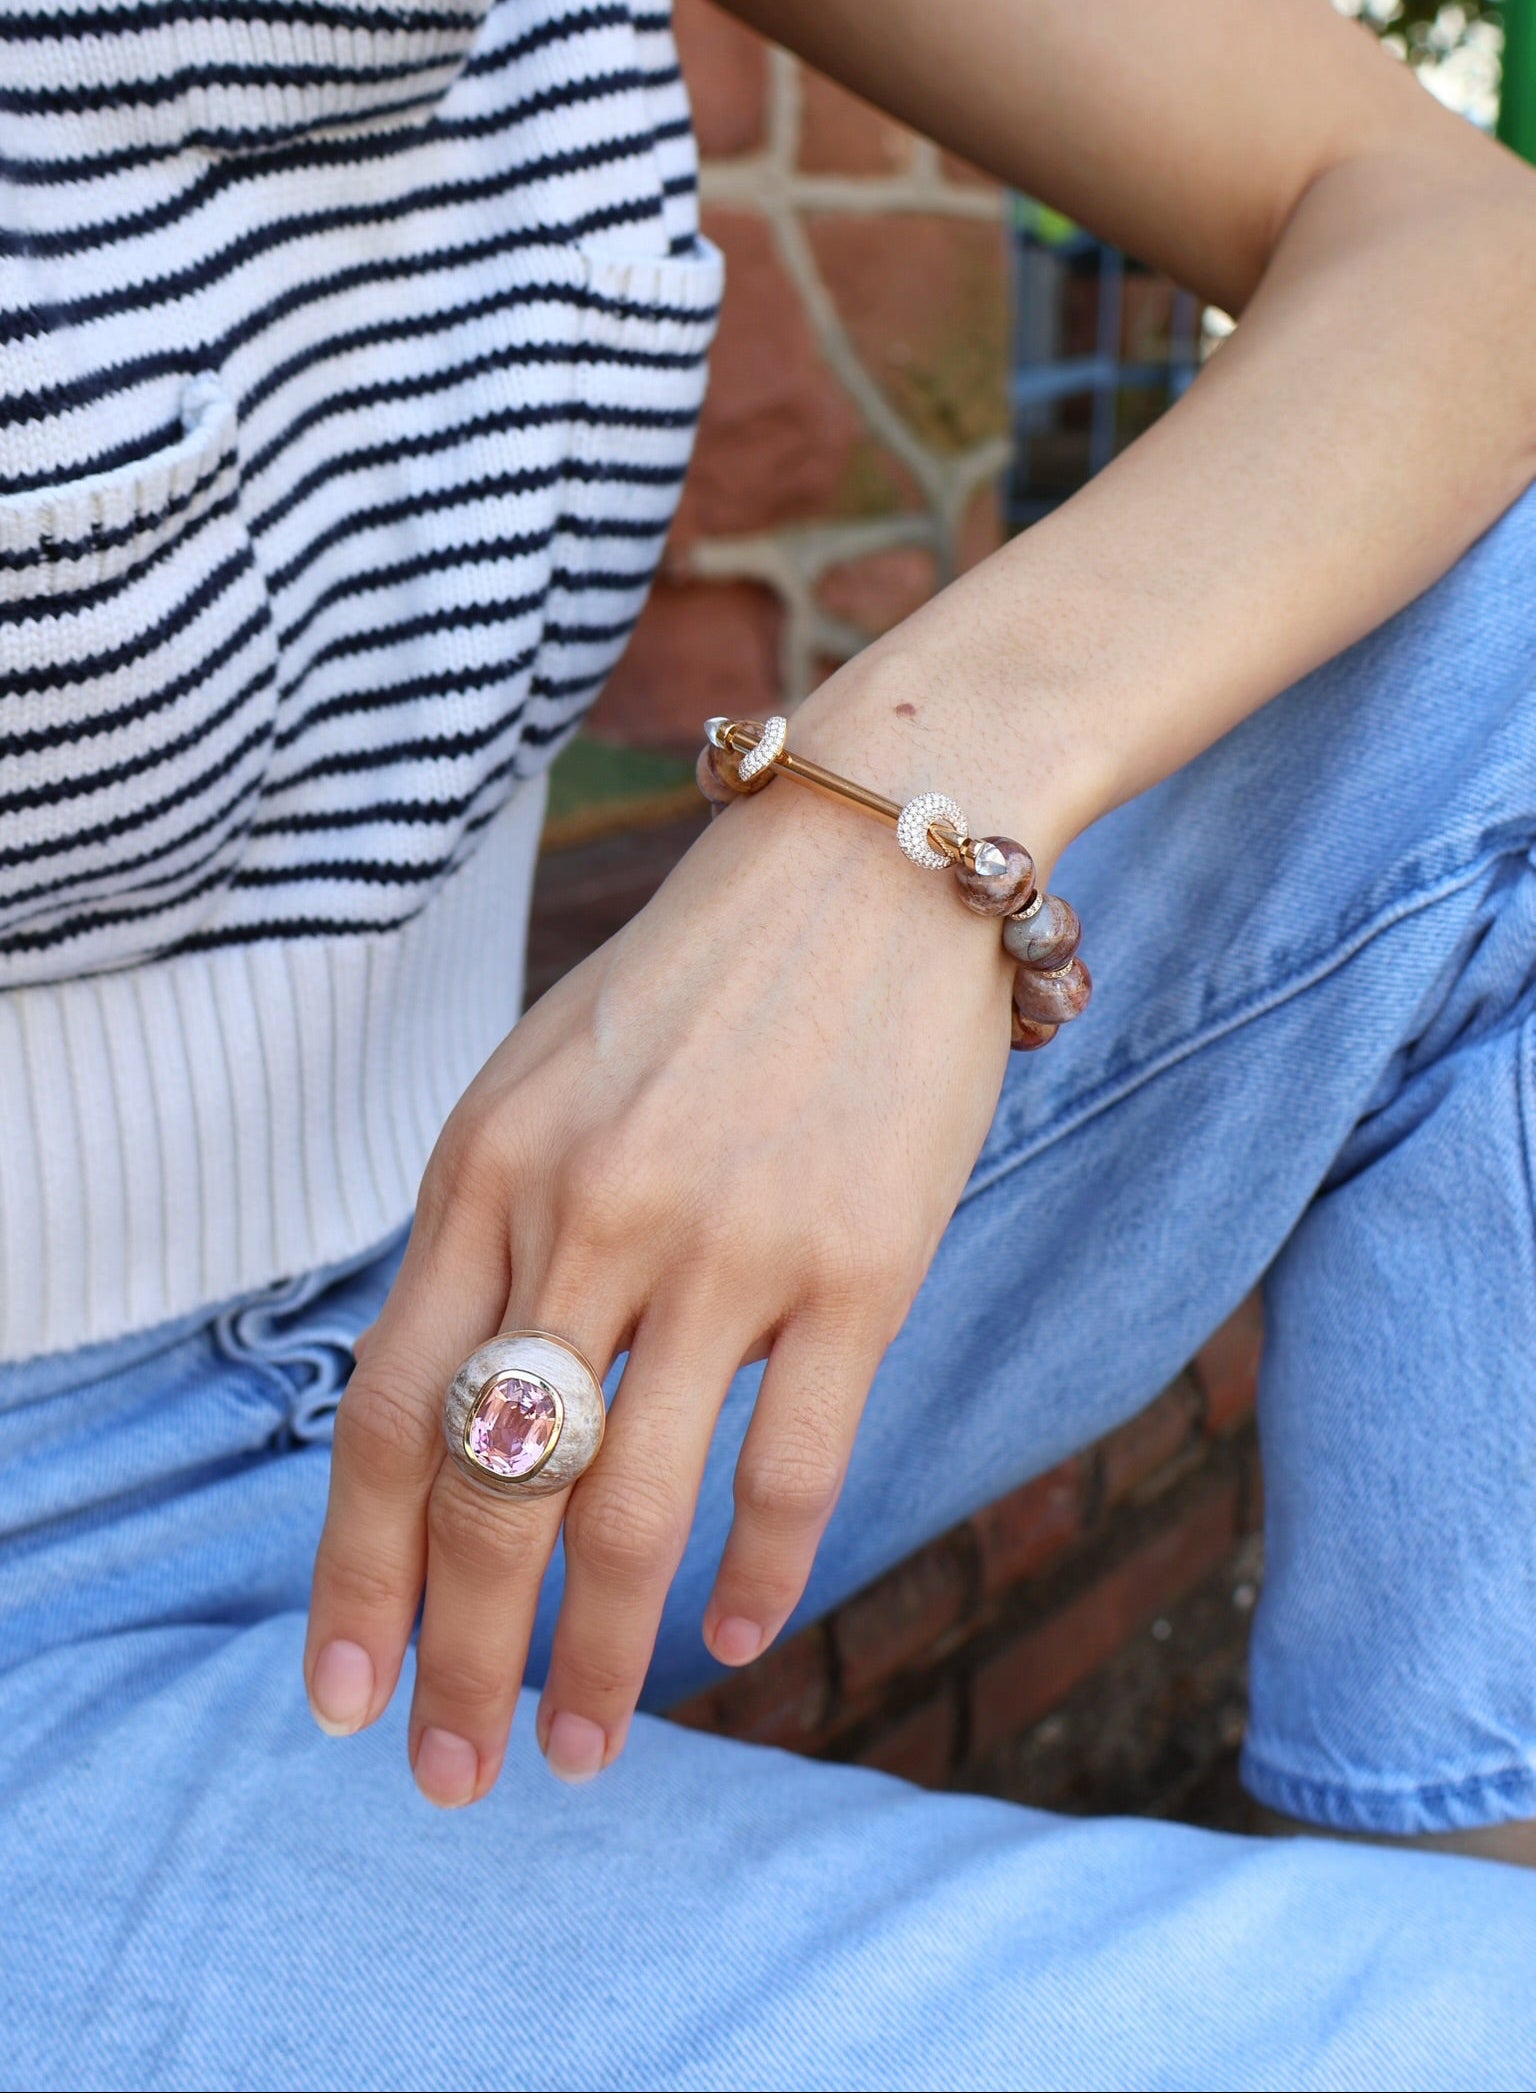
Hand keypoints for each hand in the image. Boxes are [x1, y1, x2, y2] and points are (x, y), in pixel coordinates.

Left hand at [303, 722, 1020, 1805]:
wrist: (874, 862)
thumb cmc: (700, 984)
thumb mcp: (541, 1083)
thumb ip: (485, 1235)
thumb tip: (453, 1421)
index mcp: (484, 1170)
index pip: (386, 1418)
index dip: (355, 1579)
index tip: (344, 1698)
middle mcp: (586, 1214)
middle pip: (493, 1491)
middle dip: (459, 1657)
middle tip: (453, 1775)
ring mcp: (726, 1244)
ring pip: (633, 1508)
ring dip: (605, 1656)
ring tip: (588, 1745)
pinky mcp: (859, 1264)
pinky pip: (793, 1464)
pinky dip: (762, 1575)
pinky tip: (741, 1640)